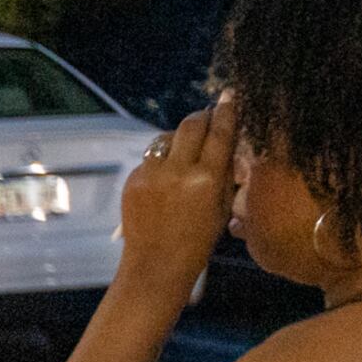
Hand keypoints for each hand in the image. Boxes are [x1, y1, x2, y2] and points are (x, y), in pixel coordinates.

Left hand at [120, 93, 238, 285]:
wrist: (156, 264)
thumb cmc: (198, 240)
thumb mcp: (223, 206)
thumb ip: (225, 171)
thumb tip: (228, 140)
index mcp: (206, 179)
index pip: (219, 133)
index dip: (226, 111)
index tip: (229, 97)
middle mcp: (176, 171)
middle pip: (190, 125)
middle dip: (202, 117)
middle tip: (208, 117)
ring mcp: (150, 175)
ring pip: (166, 138)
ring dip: (178, 137)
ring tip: (186, 149)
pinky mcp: (132, 180)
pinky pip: (150, 158)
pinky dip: (161, 159)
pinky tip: (167, 175)